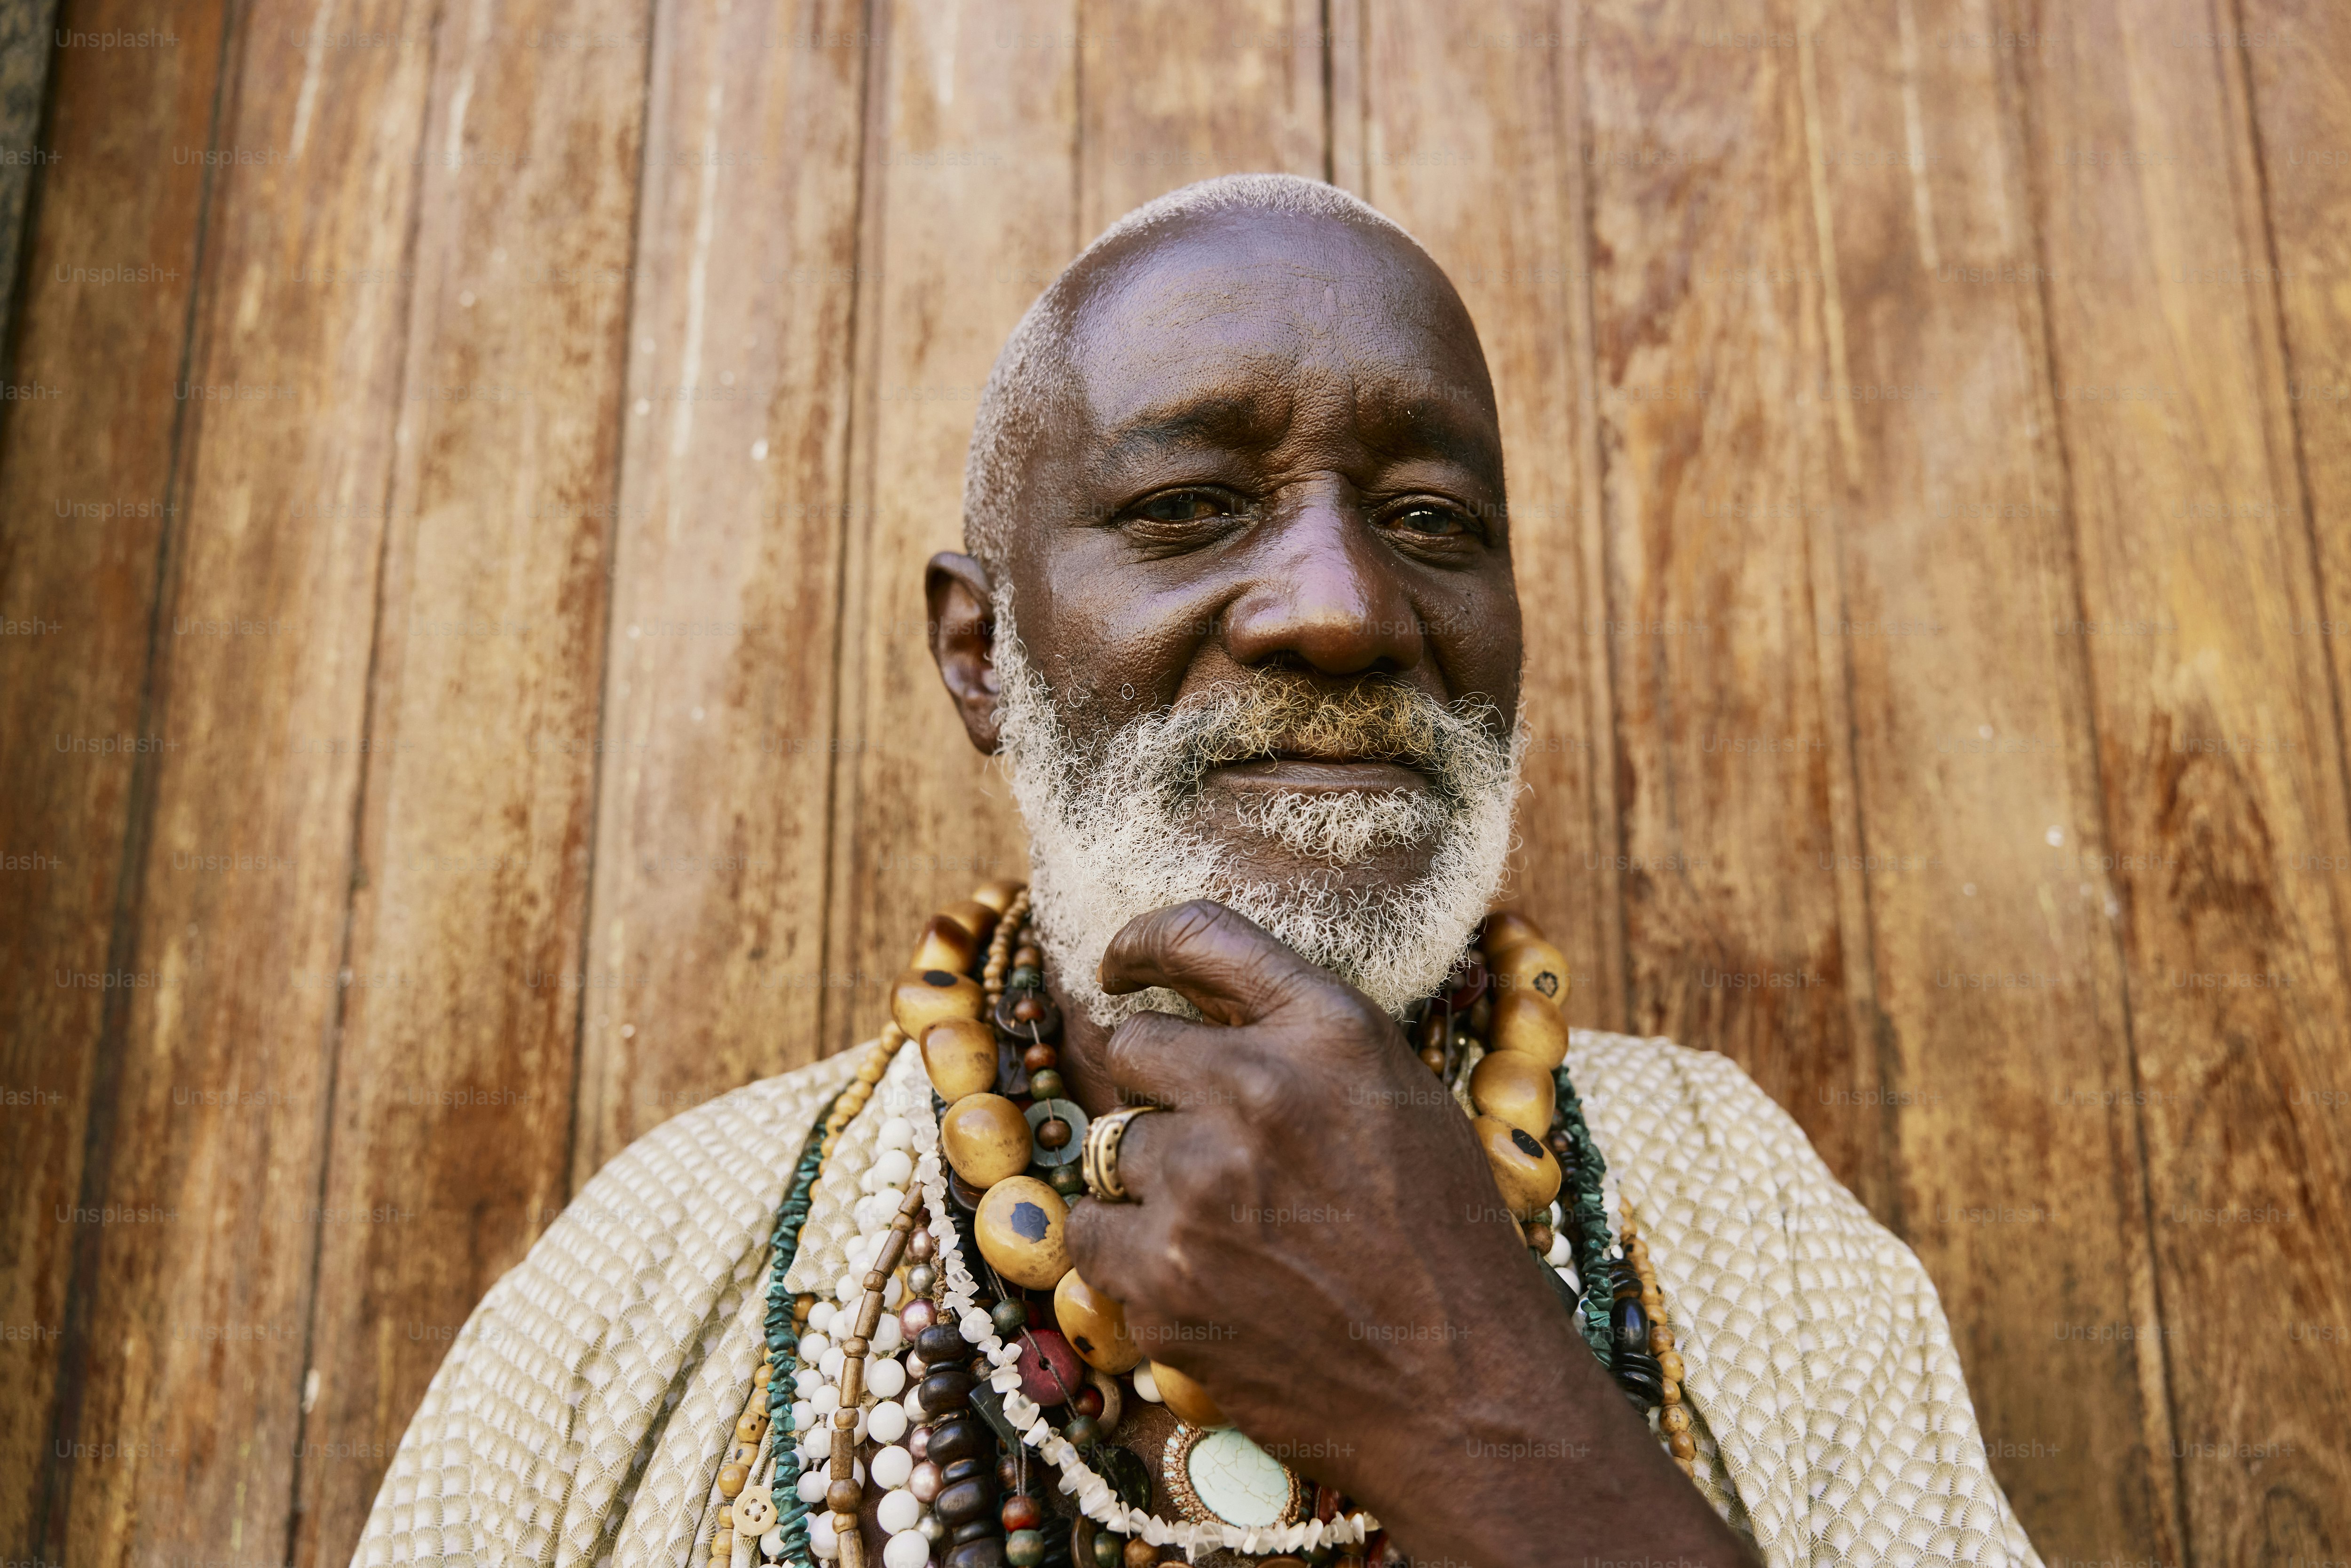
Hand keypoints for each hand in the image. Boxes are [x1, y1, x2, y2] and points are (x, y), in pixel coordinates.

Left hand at [1060, 900, 1756, 1566]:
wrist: (1462, 1392)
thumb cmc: (1445, 1244)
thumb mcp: (1402, 1099)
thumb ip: (1304, 1042)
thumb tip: (1196, 1009)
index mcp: (1329, 1033)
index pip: (1201, 936)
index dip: (1143, 945)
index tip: (1120, 968)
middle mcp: (1258, 1091)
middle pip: (1130, 1046)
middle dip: (1155, 1087)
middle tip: (1204, 1142)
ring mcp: (1199, 1187)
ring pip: (1109, 1146)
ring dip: (1150, 1180)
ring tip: (1227, 1230)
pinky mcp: (1160, 1277)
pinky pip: (1089, 1232)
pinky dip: (1125, 1253)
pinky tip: (1194, 1276)